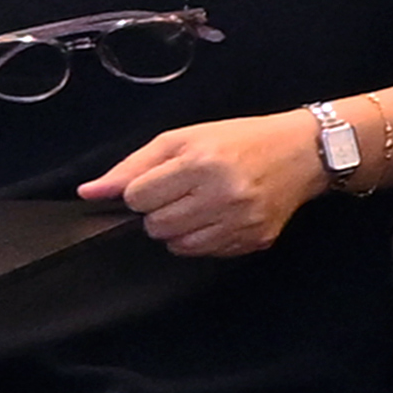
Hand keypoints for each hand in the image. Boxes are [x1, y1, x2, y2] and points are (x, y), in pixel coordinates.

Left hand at [80, 113, 323, 257]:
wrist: (303, 152)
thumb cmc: (240, 139)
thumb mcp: (183, 139)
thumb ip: (133, 166)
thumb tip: (89, 192)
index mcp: (201, 163)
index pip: (138, 197)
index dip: (142, 190)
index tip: (161, 180)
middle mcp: (222, 195)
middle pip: (155, 225)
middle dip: (159, 210)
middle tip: (181, 192)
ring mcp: (241, 222)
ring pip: (177, 245)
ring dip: (179, 228)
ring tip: (199, 205)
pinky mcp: (254, 240)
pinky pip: (207, 253)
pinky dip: (204, 238)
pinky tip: (219, 217)